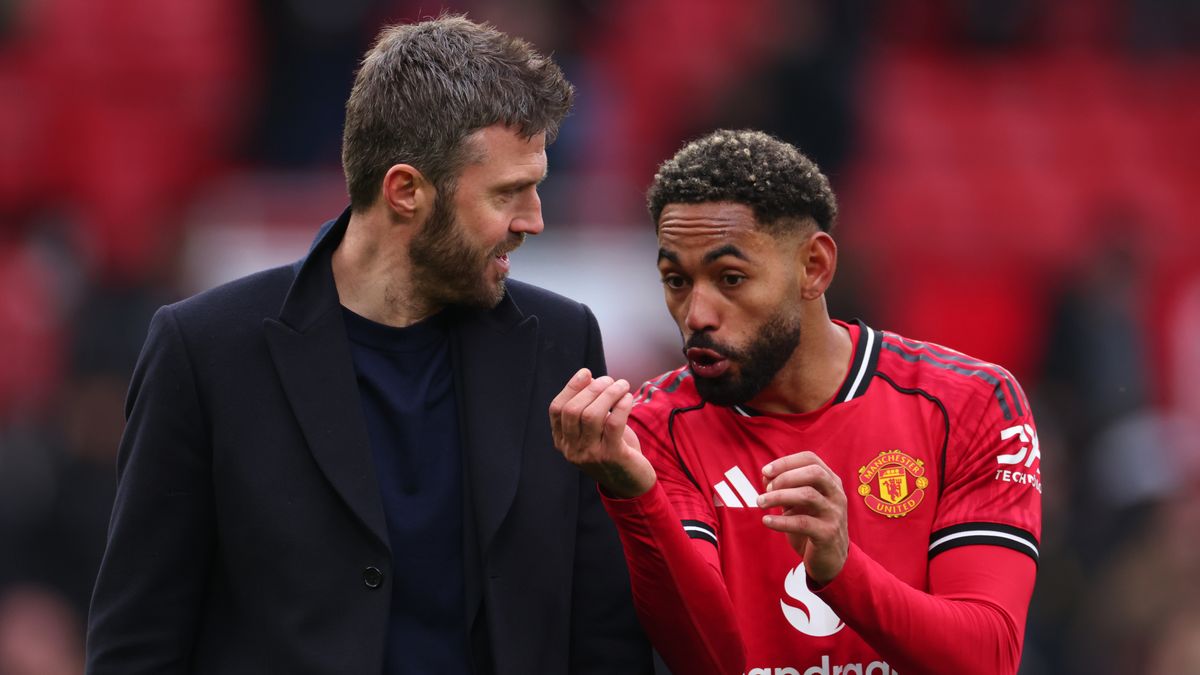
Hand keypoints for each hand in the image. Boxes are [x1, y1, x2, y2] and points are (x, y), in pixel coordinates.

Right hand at [548, 368, 655, 498]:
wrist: (632, 485)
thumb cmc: (613, 450)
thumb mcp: (594, 432)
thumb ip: (588, 408)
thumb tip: (590, 379)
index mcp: (563, 442)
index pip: (556, 410)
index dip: (570, 388)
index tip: (586, 373)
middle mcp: (572, 450)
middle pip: (573, 410)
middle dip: (591, 389)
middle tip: (609, 380)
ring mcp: (590, 455)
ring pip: (592, 415)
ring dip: (608, 394)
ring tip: (622, 385)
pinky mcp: (612, 456)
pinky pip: (614, 423)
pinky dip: (621, 405)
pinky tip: (628, 398)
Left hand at [758, 451, 848, 584]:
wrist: (829, 559)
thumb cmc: (811, 524)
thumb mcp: (797, 503)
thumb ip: (784, 487)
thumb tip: (766, 475)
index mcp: (831, 481)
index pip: (811, 459)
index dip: (786, 462)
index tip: (765, 471)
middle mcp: (836, 494)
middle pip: (814, 473)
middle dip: (786, 477)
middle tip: (766, 489)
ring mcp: (834, 514)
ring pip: (808, 495)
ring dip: (779, 496)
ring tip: (760, 503)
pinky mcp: (828, 534)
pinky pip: (803, 523)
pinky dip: (781, 521)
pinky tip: (766, 521)